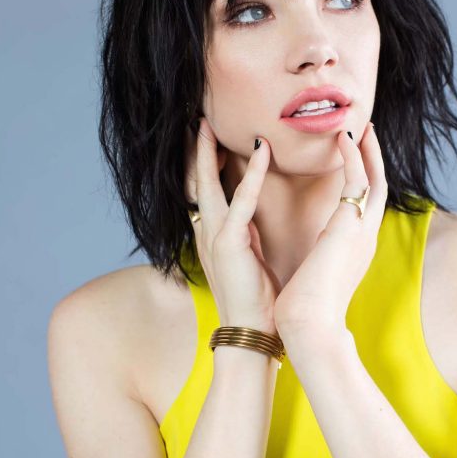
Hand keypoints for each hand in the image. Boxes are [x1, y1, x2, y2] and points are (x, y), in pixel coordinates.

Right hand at [184, 118, 281, 333]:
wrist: (251, 336)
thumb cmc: (256, 300)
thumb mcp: (249, 259)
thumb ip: (246, 235)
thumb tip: (252, 220)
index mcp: (213, 237)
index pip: (203, 191)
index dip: (202, 163)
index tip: (207, 138)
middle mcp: (207, 233)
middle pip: (195, 182)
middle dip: (194, 150)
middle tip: (196, 121)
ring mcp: (215, 237)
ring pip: (208, 183)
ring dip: (208, 151)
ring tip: (207, 124)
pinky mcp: (231, 243)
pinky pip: (242, 199)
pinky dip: (253, 172)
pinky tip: (261, 149)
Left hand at [272, 121, 387, 339]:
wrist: (309, 324)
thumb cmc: (306, 308)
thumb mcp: (318, 274)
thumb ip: (322, 257)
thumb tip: (316, 253)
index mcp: (356, 247)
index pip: (366, 205)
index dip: (364, 177)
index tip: (356, 155)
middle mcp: (366, 236)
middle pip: (378, 186)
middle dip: (373, 158)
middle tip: (367, 131)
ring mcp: (363, 231)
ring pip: (374, 179)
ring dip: (367, 151)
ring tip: (359, 126)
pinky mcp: (352, 225)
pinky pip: (359, 181)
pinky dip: (354, 157)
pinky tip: (344, 138)